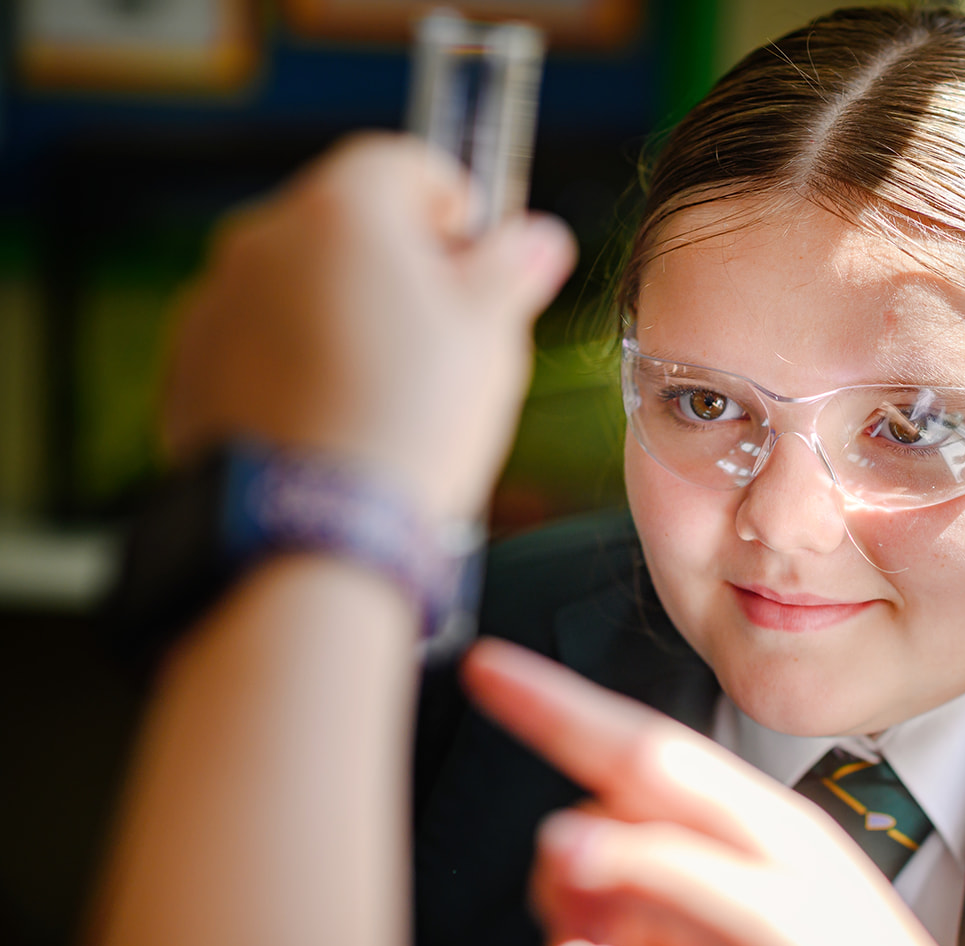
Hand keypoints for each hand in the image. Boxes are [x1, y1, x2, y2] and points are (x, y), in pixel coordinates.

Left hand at [164, 133, 575, 522]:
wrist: (315, 528)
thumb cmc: (409, 421)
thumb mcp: (491, 335)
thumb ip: (512, 269)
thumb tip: (538, 240)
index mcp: (341, 209)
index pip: (406, 163)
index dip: (456, 208)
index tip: (480, 257)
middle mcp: (264, 239)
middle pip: (347, 224)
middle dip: (398, 265)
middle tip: (445, 334)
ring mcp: (217, 303)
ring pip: (299, 286)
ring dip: (343, 315)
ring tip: (389, 391)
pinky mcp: (191, 367)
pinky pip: (257, 344)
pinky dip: (295, 365)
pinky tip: (338, 419)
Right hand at [460, 639, 964, 945]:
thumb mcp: (778, 922)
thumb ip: (669, 871)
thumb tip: (565, 840)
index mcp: (739, 829)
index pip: (632, 750)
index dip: (554, 706)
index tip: (484, 666)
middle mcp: (701, 881)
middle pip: (578, 848)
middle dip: (569, 889)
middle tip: (611, 937)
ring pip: (568, 934)